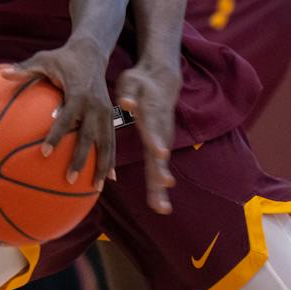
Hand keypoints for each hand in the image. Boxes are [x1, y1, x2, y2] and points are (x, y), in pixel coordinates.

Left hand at [5, 42, 116, 188]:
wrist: (92, 52)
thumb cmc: (63, 58)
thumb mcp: (43, 59)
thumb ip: (24, 69)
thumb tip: (2, 75)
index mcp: (78, 94)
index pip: (66, 118)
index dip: (56, 136)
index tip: (45, 153)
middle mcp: (95, 106)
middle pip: (88, 137)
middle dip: (81, 159)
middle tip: (69, 179)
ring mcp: (105, 112)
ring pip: (106, 143)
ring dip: (102, 166)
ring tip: (96, 189)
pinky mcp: (110, 116)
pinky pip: (112, 141)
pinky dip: (111, 160)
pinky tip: (109, 179)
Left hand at [114, 61, 179, 213]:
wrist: (161, 83)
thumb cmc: (140, 83)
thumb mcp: (132, 83)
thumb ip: (129, 94)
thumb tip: (125, 103)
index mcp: (152, 116)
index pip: (154, 129)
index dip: (157, 140)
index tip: (160, 152)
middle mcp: (160, 132)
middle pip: (160, 155)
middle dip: (161, 172)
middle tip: (164, 186)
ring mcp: (163, 141)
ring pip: (160, 166)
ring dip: (161, 187)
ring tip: (162, 207)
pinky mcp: (160, 147)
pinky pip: (158, 169)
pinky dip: (158, 187)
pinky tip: (158, 206)